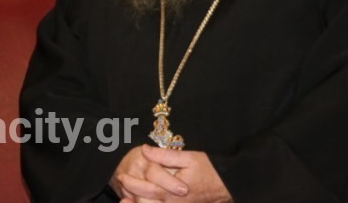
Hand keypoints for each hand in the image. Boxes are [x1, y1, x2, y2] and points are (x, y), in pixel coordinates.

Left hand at [111, 145, 231, 201]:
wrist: (226, 185)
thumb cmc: (209, 169)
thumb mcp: (189, 157)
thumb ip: (165, 155)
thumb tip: (145, 150)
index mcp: (173, 191)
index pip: (148, 187)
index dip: (133, 182)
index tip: (122, 175)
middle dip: (132, 194)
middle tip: (120, 185)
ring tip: (125, 200)